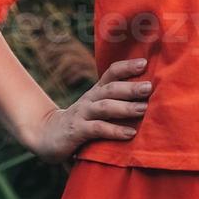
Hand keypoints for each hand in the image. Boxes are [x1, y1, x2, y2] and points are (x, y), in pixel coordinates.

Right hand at [24, 58, 153, 163]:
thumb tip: (151, 96)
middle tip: (149, 87)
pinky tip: (130, 133)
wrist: (47, 135)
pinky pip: (97, 129)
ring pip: (105, 107)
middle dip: (131, 87)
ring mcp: (82, 114)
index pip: (111, 73)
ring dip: (125, 107)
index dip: (127, 66)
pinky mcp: (77, 131)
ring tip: (144, 109)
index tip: (145, 63)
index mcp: (97, 91)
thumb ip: (117, 101)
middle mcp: (90, 99)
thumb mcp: (98, 107)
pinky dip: (114, 130)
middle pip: (111, 89)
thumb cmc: (82, 120)